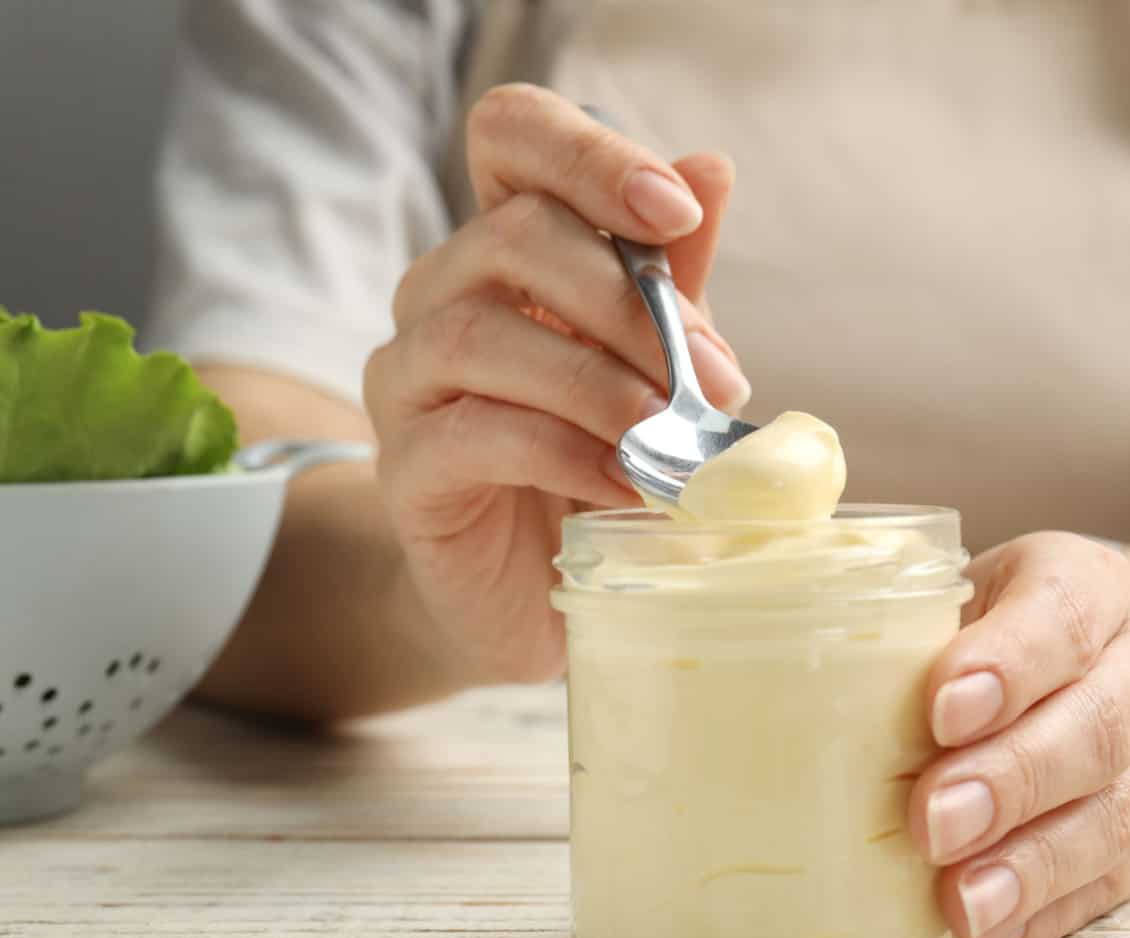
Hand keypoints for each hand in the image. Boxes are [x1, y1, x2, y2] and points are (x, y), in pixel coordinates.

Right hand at [364, 85, 747, 681]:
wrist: (540, 597)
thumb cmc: (602, 462)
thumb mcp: (655, 363)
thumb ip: (672, 276)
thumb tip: (711, 166)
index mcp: (506, 249)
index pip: (512, 136)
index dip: (589, 155)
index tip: (677, 212)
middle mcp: (441, 296)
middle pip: (510, 234)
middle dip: (627, 302)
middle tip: (710, 379)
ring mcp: (409, 381)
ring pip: (480, 334)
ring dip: (597, 383)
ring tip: (670, 439)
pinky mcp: (405, 470)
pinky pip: (474, 433)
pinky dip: (564, 452)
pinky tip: (624, 483)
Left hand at [908, 532, 1129, 937]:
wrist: (1100, 661)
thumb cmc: (991, 629)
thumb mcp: (955, 593)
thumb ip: (901, 624)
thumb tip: (793, 676)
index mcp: (1090, 584)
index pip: (1063, 615)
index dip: (1007, 666)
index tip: (941, 711)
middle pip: (1096, 727)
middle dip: (1011, 780)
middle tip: (933, 823)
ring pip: (1116, 814)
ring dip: (1033, 865)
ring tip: (963, 903)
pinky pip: (1114, 882)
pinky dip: (1048, 913)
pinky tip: (990, 934)